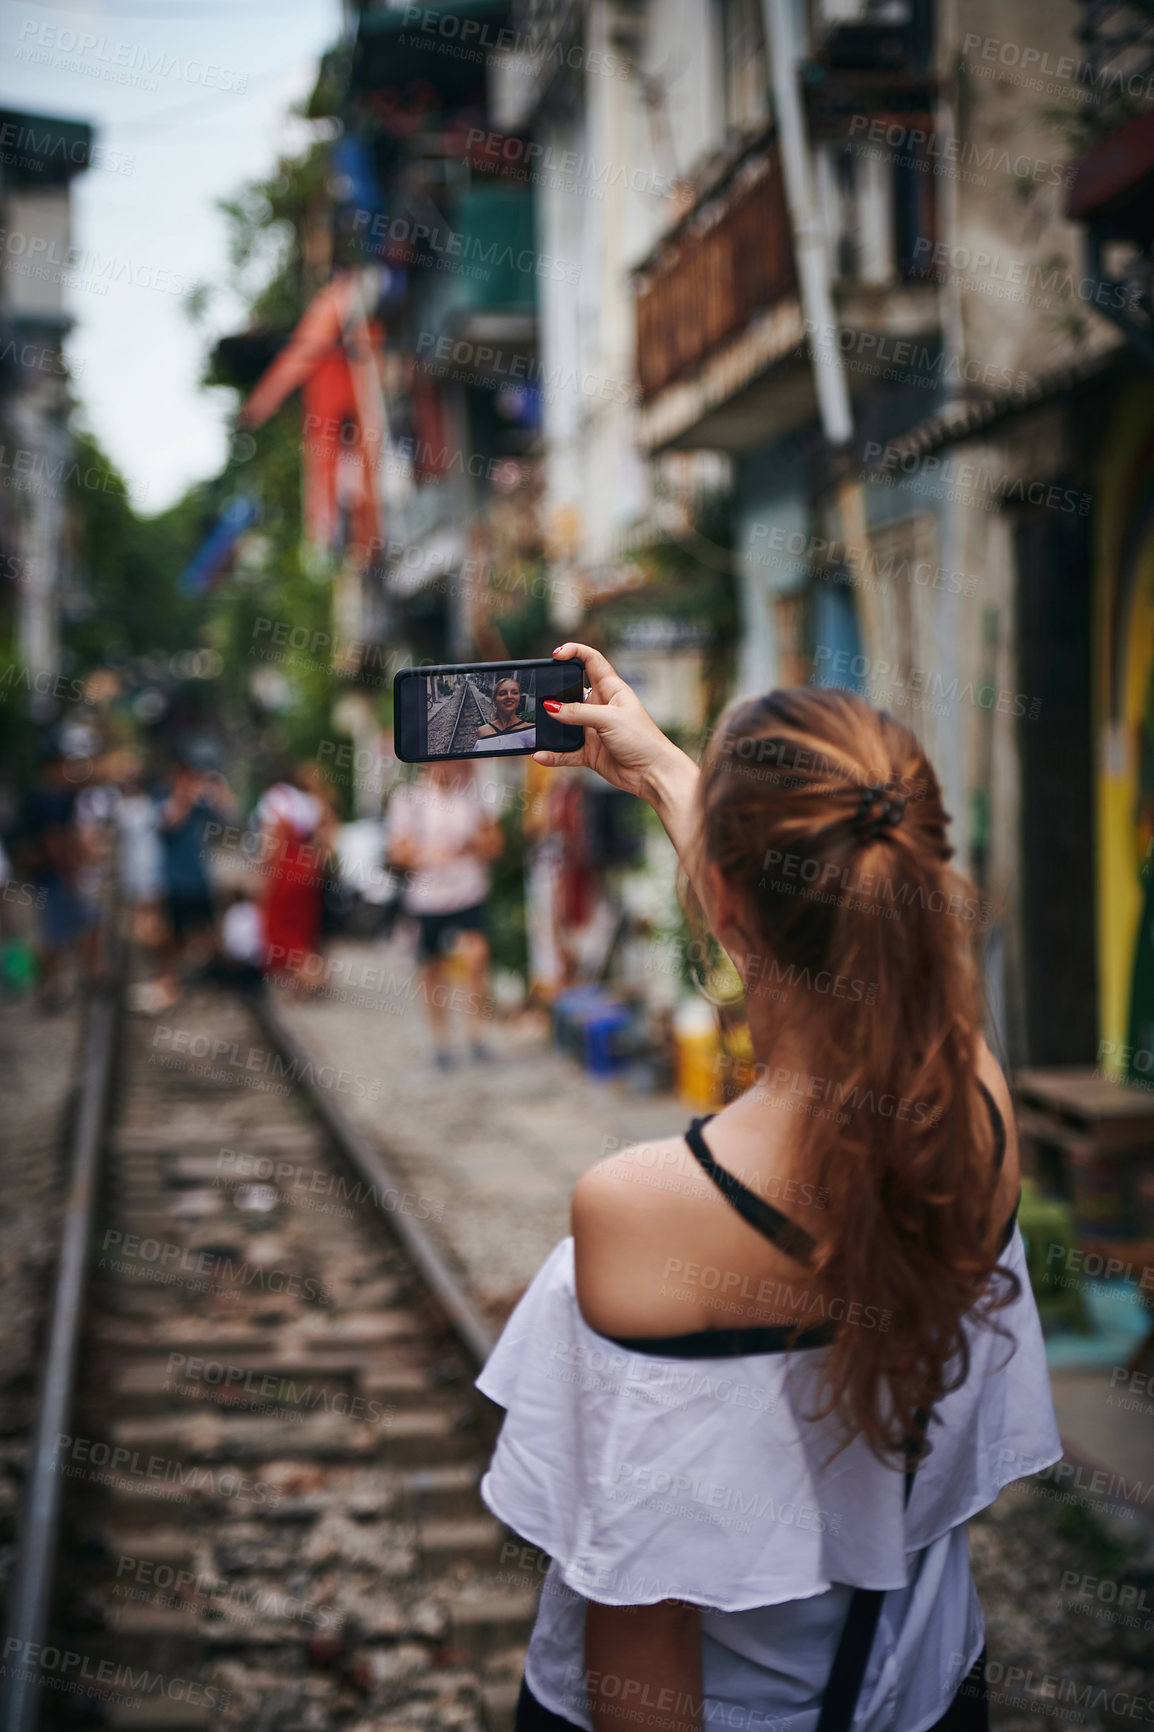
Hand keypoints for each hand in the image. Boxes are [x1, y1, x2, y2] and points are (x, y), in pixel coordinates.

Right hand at [534, 644, 696, 815]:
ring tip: (535, 726)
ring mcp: (594, 729)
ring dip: (550, 726)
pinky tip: (541, 755)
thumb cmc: (643, 740)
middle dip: (554, 692)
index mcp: (611, 689)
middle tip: (539, 695)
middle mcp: (600, 706)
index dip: (574, 652)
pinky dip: (553, 754)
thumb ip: (578, 712)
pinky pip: (566, 751)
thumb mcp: (609, 719)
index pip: (591, 661)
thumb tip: (551, 707)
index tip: (556, 655)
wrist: (654, 774)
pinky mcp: (590, 751)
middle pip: (571, 692)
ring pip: (565, 723)